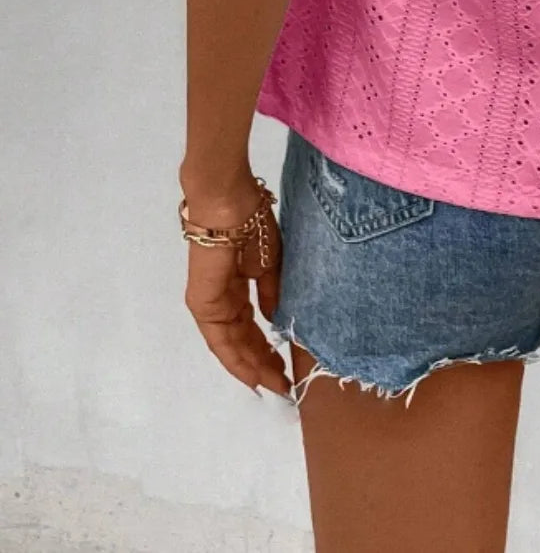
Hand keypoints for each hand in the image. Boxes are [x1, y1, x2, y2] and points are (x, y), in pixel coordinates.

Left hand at [182, 175, 291, 397]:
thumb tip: (273, 319)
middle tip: (284, 385)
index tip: (287, 367)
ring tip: (274, 386)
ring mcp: (211, 303)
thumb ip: (270, 293)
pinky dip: (235, 359)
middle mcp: (222, 299)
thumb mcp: (271, 263)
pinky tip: (252, 375)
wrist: (229, 203)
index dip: (268, 347)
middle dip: (263, 363)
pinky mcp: (203, 303)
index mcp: (238, 285)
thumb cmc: (254, 224)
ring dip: (252, 366)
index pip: (252, 325)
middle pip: (242, 339)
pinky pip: (220, 338)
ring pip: (231, 344)